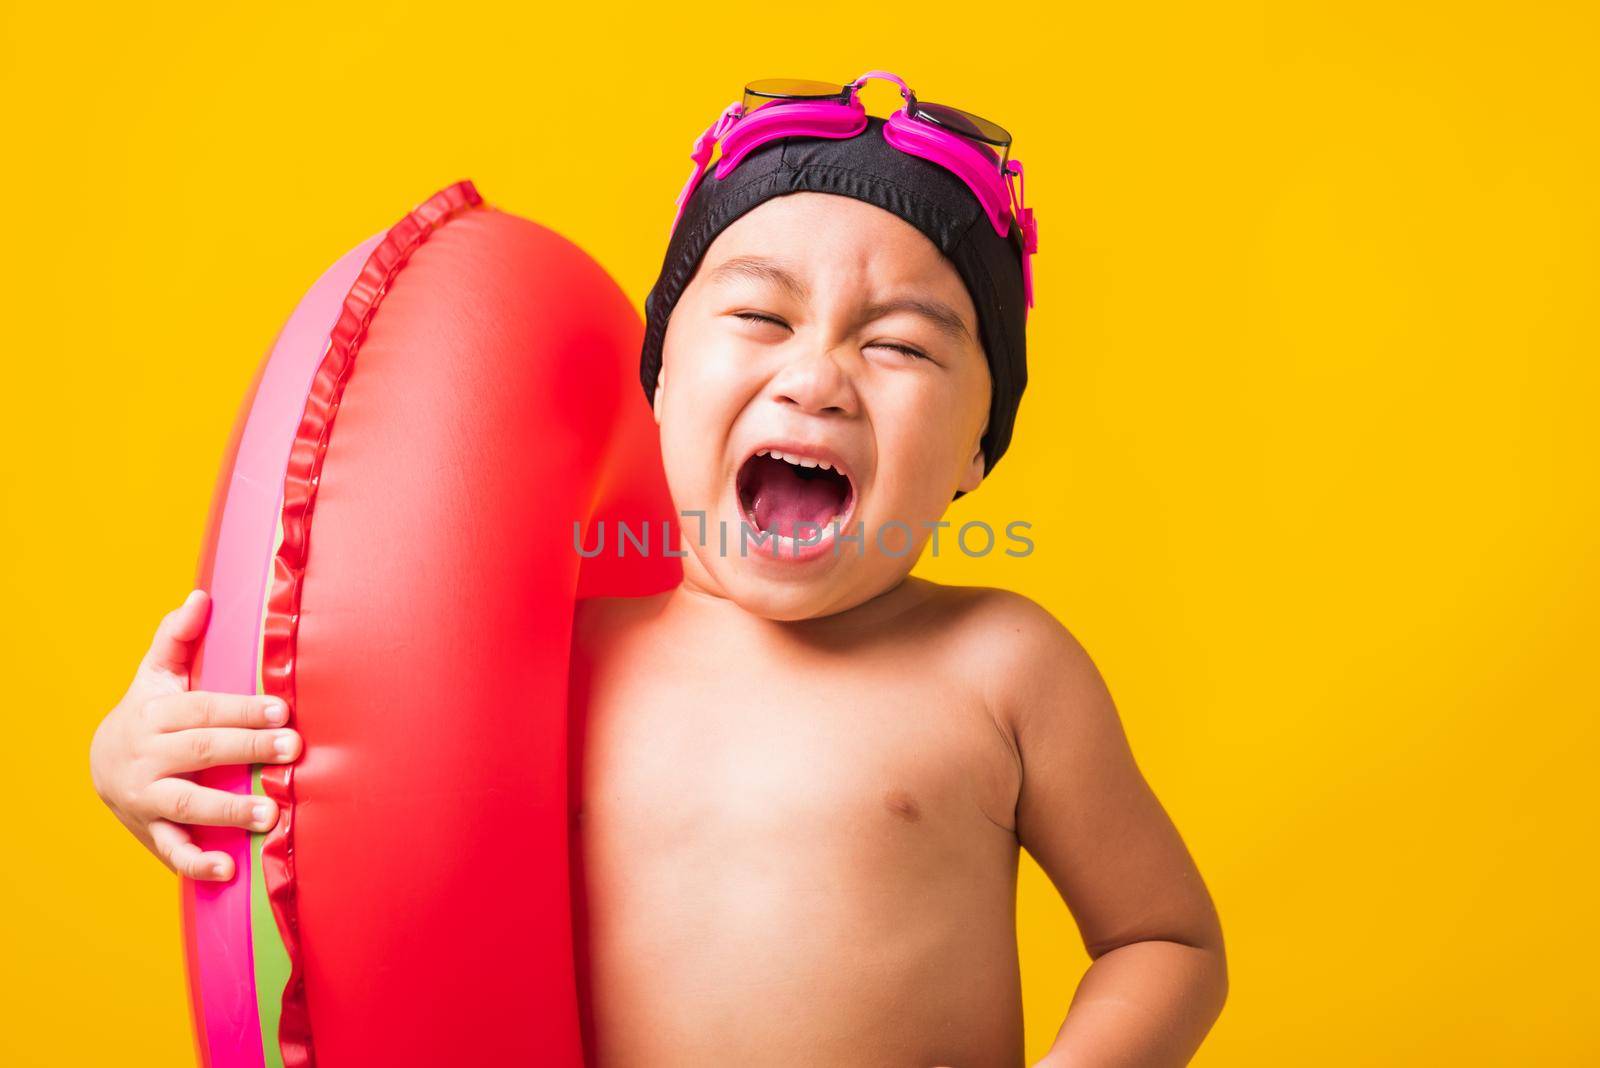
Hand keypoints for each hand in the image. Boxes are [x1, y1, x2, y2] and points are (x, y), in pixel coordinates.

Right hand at [89, 589, 302, 881]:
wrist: (100, 766)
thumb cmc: (146, 713)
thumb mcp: (155, 674)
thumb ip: (178, 637)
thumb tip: (200, 596)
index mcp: (156, 714)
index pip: (204, 709)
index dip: (243, 710)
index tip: (282, 710)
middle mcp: (148, 756)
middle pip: (201, 750)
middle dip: (248, 748)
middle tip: (293, 748)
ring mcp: (147, 796)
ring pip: (187, 802)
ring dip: (229, 809)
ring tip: (271, 812)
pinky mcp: (150, 830)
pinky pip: (172, 850)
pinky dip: (198, 863)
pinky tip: (228, 869)